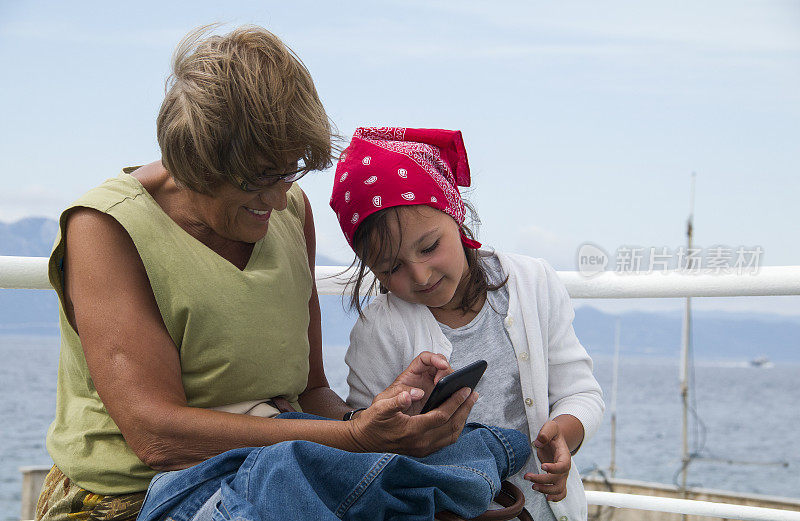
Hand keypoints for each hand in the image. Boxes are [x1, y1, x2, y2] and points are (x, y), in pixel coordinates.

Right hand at [347, 376, 477, 456]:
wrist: (363, 441)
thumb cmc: (372, 422)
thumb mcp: (379, 408)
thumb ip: (396, 400)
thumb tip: (413, 392)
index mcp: (413, 431)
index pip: (442, 415)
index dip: (455, 401)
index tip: (466, 389)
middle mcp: (421, 443)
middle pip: (452, 425)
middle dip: (465, 408)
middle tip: (474, 393)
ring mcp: (423, 449)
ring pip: (451, 434)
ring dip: (462, 417)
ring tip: (469, 402)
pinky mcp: (423, 451)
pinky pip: (446, 440)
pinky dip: (455, 427)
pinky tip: (457, 415)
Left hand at [374, 351, 452, 415]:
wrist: (384, 425)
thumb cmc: (383, 411)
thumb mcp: (385, 404)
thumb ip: (397, 397)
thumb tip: (417, 393)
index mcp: (412, 374)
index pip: (425, 358)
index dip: (434, 358)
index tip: (442, 365)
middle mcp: (424, 378)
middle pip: (441, 366)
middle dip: (447, 371)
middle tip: (445, 384)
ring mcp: (433, 389)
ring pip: (448, 379)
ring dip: (453, 384)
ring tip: (452, 394)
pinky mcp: (439, 401)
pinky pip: (450, 394)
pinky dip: (455, 397)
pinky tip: (457, 403)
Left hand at [524, 420, 570, 501]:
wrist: (556, 439)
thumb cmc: (553, 433)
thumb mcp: (551, 427)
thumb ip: (546, 432)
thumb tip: (538, 443)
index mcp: (564, 456)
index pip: (563, 465)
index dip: (554, 468)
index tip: (542, 466)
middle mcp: (565, 468)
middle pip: (557, 479)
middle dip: (542, 480)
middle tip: (527, 477)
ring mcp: (562, 475)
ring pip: (558, 489)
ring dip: (546, 490)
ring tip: (533, 486)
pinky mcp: (558, 479)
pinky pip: (561, 493)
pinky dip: (556, 498)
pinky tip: (546, 498)